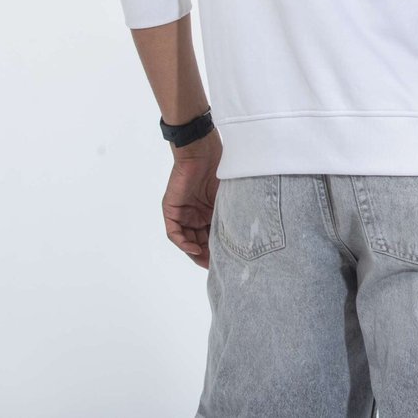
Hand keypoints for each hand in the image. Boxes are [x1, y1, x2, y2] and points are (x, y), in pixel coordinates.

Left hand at [163, 129, 221, 267]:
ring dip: (195, 252)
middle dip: (208, 255)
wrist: (202, 150)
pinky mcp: (171, 209)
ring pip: (187, 240)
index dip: (218, 251)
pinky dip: (183, 242)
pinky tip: (194, 248)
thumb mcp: (228, 197)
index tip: (230, 262)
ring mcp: (182, 213)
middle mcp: (194, 215)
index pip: (211, 237)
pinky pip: (174, 232)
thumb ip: (231, 214)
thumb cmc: (220, 167)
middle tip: (218, 267)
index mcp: (209, 212)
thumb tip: (246, 235)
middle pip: (199, 242)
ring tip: (207, 261)